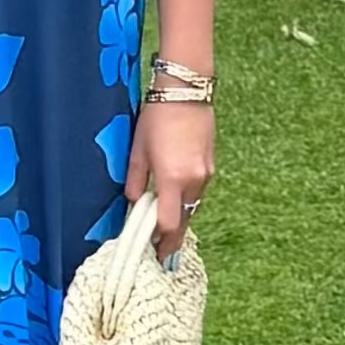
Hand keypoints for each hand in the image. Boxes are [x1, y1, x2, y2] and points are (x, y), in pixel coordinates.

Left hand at [126, 102, 214, 259]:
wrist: (186, 91)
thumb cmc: (157, 117)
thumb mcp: (138, 150)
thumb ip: (134, 181)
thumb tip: (133, 202)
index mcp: (172, 179)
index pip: (169, 224)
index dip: (162, 242)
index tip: (155, 253)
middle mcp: (194, 180)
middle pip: (184, 219)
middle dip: (173, 235)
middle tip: (162, 248)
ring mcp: (206, 173)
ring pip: (193, 205)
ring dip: (180, 215)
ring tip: (165, 223)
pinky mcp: (211, 164)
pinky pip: (198, 190)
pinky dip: (187, 198)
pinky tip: (176, 196)